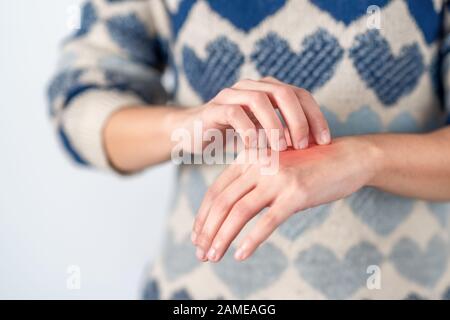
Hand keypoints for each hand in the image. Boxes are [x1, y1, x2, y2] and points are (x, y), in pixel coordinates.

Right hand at [177, 77, 330, 152]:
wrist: (192, 133)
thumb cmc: (232, 135)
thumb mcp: (263, 133)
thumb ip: (285, 133)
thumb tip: (317, 148)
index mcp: (267, 90)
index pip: (300, 95)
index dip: (316, 116)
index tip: (324, 142)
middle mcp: (251, 87)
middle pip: (284, 93)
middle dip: (298, 120)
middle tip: (303, 146)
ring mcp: (231, 95)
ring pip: (260, 100)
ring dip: (275, 126)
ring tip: (281, 149)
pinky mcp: (214, 108)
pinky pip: (234, 114)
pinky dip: (249, 132)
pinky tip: (256, 150)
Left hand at [191, 136, 381, 261]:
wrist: (348, 157)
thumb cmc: (310, 165)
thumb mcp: (276, 168)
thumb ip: (254, 183)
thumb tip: (233, 214)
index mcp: (250, 157)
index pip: (217, 190)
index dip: (203, 215)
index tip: (197, 236)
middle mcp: (259, 164)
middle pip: (222, 202)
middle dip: (207, 230)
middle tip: (200, 252)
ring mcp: (277, 178)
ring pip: (239, 212)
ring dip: (222, 238)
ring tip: (213, 256)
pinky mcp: (296, 193)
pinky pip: (268, 221)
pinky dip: (252, 240)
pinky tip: (241, 254)